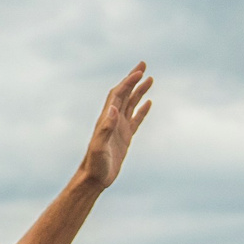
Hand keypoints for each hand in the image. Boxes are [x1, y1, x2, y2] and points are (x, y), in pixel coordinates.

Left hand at [80, 64, 154, 188]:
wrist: (94, 179)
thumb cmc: (95, 164)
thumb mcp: (99, 147)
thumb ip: (105, 128)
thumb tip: (113, 108)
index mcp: (106, 119)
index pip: (118, 95)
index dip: (127, 82)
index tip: (139, 72)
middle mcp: (112, 120)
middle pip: (124, 94)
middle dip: (133, 79)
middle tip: (143, 65)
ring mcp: (119, 128)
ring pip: (131, 104)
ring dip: (139, 91)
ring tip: (150, 79)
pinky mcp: (125, 137)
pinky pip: (135, 119)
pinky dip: (142, 109)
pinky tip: (149, 102)